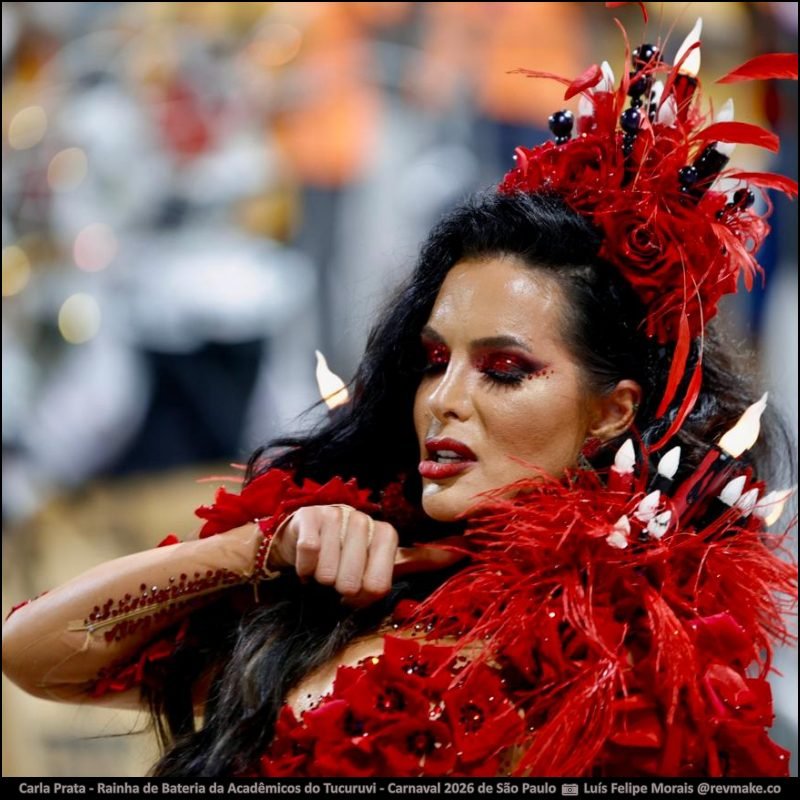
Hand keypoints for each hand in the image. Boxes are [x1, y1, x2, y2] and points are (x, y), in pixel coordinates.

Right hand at [267, 505, 464, 605]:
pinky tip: (307, 561)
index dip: (361, 597)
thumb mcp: (385, 559)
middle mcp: (365, 521)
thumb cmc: (348, 553)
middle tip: (337, 577)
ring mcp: (337, 516)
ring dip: (320, 578)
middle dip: (339, 589)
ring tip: (322, 567)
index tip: (357, 589)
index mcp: (387, 534)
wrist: (302, 538)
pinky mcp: (310, 517)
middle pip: (351, 584)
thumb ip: (421, 558)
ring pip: (329, 573)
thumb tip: (462, 551)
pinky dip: (304, 568)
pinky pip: (309, 556)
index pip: (377, 587)